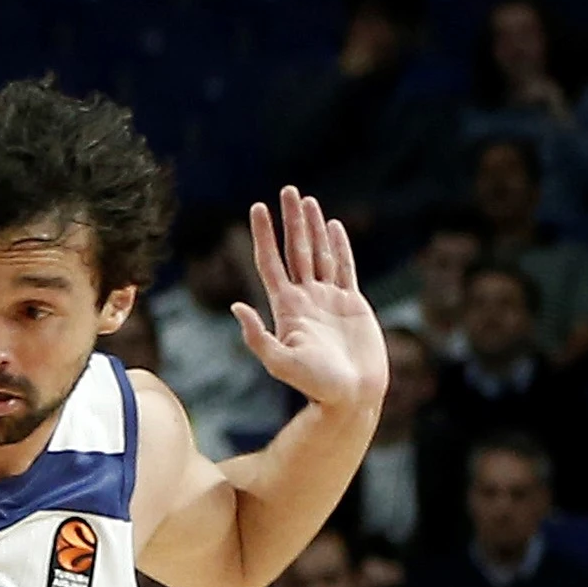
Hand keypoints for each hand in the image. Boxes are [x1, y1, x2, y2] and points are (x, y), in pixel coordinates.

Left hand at [232, 187, 386, 414]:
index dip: (263, 234)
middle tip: (287, 190)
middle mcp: (305, 298)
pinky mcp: (352, 303)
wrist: (351, 396)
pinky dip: (339, 246)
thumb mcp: (279, 362)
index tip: (257, 207)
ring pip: (319, 253)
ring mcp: (328, 299)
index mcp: (286, 307)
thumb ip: (257, 336)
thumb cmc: (315, 385)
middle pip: (295, 249)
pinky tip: (333, 226)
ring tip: (307, 201)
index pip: (270, 262)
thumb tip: (235, 307)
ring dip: (313, 227)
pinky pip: (345, 267)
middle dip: (291, 220)